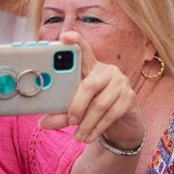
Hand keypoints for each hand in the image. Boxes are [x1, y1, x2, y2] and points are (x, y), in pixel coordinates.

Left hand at [40, 31, 143, 148]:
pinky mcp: (130, 98)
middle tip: (70, 121)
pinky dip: (97, 128)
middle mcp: (107, 70)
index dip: (75, 41)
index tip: (64, 36)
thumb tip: (43, 122)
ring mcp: (121, 83)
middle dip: (77, 105)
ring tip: (78, 136)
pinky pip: (111, 114)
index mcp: (91, 67)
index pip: (83, 49)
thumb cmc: (93, 109)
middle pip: (89, 85)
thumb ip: (61, 113)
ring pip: (100, 104)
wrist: (121, 124)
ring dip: (87, 123)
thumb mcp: (76, 109)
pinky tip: (89, 136)